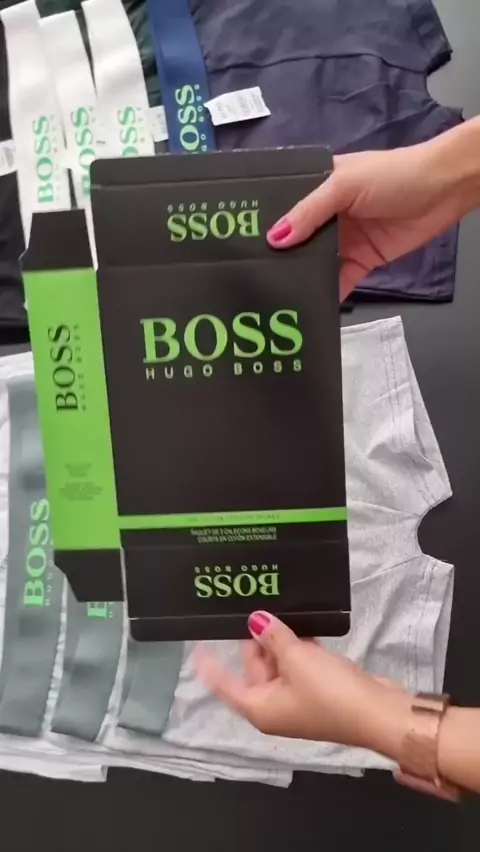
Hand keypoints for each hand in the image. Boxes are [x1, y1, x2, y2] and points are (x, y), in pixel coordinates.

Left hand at [196, 611, 410, 754]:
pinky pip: (300, 667)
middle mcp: (274, 707)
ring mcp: (298, 701)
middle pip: (255, 670)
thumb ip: (273, 638)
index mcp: (260, 707)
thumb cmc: (328, 690)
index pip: (225, 685)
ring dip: (281, 642)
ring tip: (280, 612)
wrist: (376, 711)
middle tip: (259, 610)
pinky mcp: (319, 692)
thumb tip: (256, 621)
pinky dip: (300, 650)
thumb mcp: (296, 658)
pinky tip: (305, 627)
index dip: (211, 666)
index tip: (199, 646)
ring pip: (279, 666)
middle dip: (257, 642)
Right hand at [266, 120, 479, 299]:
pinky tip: (308, 307)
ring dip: (300, 278)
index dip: (264, 225)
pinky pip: (338, 281)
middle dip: (278, 258)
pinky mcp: (361, 261)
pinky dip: (327, 294)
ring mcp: (343, 240)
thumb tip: (274, 239)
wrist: (444, 190)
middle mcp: (326, 215)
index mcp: (317, 187)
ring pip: (314, 264)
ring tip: (272, 297)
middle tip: (249, 279)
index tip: (238, 246)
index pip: (283, 207)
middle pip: (296, 241)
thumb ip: (310, 212)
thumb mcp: (344, 185)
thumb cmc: (393, 175)